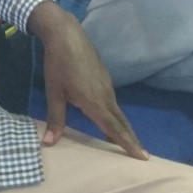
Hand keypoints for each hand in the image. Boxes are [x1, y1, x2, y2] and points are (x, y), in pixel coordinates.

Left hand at [27, 1, 146, 158]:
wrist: (66, 34)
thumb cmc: (58, 64)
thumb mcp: (54, 92)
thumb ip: (55, 119)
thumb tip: (48, 143)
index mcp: (95, 102)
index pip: (114, 128)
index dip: (127, 144)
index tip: (142, 158)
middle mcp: (106, 96)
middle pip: (122, 122)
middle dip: (132, 139)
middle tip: (143, 156)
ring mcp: (107, 86)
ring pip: (118, 112)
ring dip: (124, 128)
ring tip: (127, 142)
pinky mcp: (105, 78)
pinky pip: (114, 102)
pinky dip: (116, 116)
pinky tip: (110, 120)